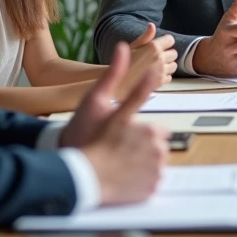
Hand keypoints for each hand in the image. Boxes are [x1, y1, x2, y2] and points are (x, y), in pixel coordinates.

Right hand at [64, 43, 169, 204]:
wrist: (77, 177)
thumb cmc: (84, 136)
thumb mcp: (96, 99)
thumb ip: (114, 73)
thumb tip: (122, 47)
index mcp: (148, 128)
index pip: (159, 129)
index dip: (141, 133)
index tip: (133, 139)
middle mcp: (156, 149)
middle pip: (157, 147)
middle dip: (142, 147)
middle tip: (117, 151)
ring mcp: (155, 171)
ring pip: (155, 163)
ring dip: (142, 163)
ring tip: (118, 164)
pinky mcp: (151, 189)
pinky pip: (151, 182)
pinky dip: (141, 181)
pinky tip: (122, 178)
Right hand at [130, 22, 177, 84]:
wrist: (119, 81)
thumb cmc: (124, 63)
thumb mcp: (133, 47)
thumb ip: (145, 37)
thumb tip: (152, 25)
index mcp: (153, 47)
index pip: (170, 40)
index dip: (165, 42)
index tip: (160, 46)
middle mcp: (160, 58)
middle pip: (174, 53)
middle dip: (167, 54)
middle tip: (156, 57)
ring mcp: (161, 71)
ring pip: (173, 66)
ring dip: (167, 66)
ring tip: (156, 67)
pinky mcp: (161, 82)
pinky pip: (169, 77)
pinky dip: (164, 76)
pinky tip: (155, 75)